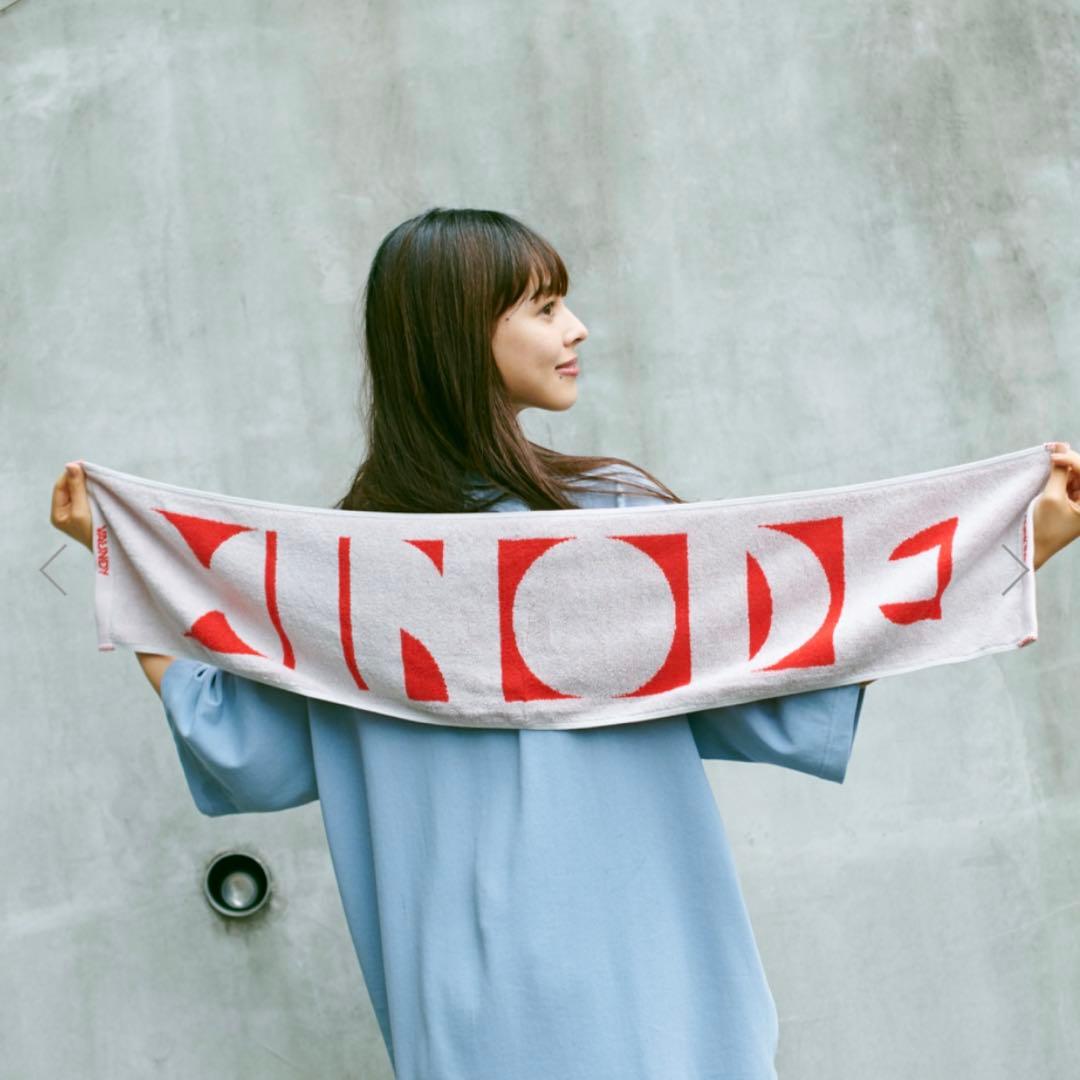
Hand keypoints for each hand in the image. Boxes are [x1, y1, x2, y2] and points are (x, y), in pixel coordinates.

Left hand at [50, 462, 92, 552]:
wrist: (110, 549)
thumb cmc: (92, 532)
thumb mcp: (81, 509)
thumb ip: (76, 487)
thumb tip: (71, 465)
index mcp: (57, 514)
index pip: (60, 487)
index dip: (69, 474)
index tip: (82, 463)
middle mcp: (65, 513)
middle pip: (69, 488)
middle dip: (78, 478)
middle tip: (90, 468)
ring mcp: (76, 514)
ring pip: (79, 492)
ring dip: (86, 483)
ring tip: (95, 475)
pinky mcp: (88, 514)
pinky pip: (87, 497)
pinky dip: (92, 490)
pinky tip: (98, 486)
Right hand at [1033, 442, 1079, 569]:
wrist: (1033, 550)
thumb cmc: (1044, 528)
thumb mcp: (1051, 497)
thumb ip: (1059, 472)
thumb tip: (1061, 449)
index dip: (1072, 459)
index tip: (1052, 456)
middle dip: (1069, 461)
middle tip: (1050, 453)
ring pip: (1076, 475)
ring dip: (1063, 468)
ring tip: (1047, 464)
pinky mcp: (1072, 503)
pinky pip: (1069, 483)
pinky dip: (1059, 476)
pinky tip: (1049, 474)